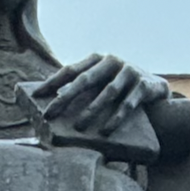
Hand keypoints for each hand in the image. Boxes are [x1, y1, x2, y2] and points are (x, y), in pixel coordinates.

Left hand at [32, 54, 168, 134]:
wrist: (154, 88)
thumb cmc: (119, 87)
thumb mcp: (100, 82)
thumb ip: (80, 87)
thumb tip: (50, 101)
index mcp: (97, 59)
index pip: (70, 70)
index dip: (52, 82)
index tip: (35, 96)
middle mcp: (112, 61)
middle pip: (85, 80)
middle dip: (65, 98)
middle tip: (49, 115)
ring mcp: (130, 71)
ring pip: (107, 93)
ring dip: (91, 111)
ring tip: (78, 127)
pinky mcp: (145, 84)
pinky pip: (128, 103)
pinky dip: (117, 118)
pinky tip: (106, 131)